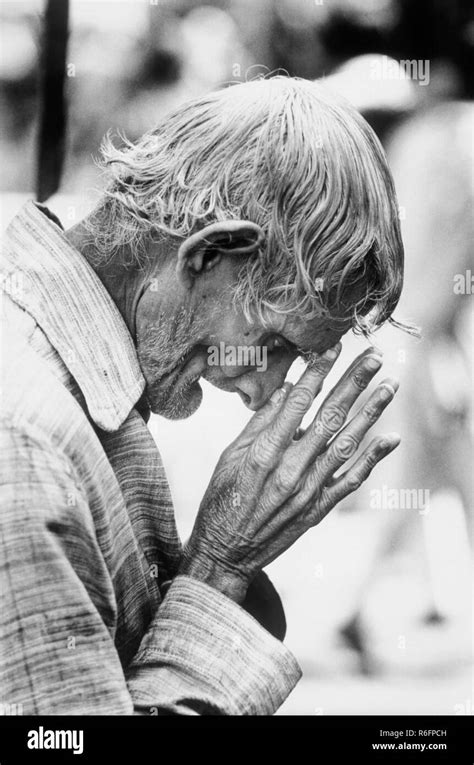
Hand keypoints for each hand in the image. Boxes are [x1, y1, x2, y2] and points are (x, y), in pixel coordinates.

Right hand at [179, 344, 399, 602]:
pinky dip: (372, 459)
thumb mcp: (229, 457)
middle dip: (354, 383)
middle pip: (329, 417)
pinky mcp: (318, 509)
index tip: (334, 347)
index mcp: (264, 452)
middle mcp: (290, 469)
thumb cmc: (221, 501)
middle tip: (375, 357)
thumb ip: (258, 424)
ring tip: (389, 386)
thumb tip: (287, 390)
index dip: (318, 372)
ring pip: (346, 444)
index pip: (298, 403)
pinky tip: (390, 438)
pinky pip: (350, 480)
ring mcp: (308, 491)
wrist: (226, 554)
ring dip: (370, 413)